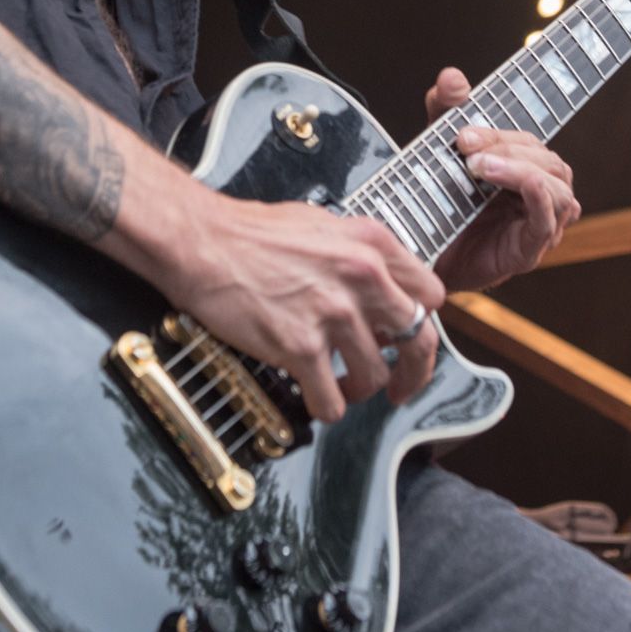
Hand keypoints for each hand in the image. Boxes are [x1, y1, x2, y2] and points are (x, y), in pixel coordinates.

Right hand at [165, 184, 443, 423]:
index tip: (410, 338)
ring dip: (359, 389)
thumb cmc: (249, 231)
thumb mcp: (322, 225)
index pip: (430, 294)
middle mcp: (361, 276)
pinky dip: (326, 406)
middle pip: (419, 341)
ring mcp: (333, 313)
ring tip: (340, 385)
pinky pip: (332, 400)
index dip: (422, 322)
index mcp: (371, 243)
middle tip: (399, 386)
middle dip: (412, 371)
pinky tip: (313, 396)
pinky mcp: (301, 347)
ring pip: (375, 376)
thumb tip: (378, 288)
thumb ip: (359, 255)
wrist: (200, 240)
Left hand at [425, 66, 580, 291]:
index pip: (528, 140)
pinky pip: (548, 220)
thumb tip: (453, 76)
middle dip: (506, 147)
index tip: (460, 132)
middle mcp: (539, 192)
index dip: (499, 131)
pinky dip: (537, 197)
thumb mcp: (436, 148)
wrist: (416, 256)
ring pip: (557, 186)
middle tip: (464, 149)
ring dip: (520, 170)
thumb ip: (446, 111)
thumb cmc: (435, 203)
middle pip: (546, 159)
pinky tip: (513, 184)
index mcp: (524, 166)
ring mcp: (539, 222)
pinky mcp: (529, 250)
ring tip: (479, 168)